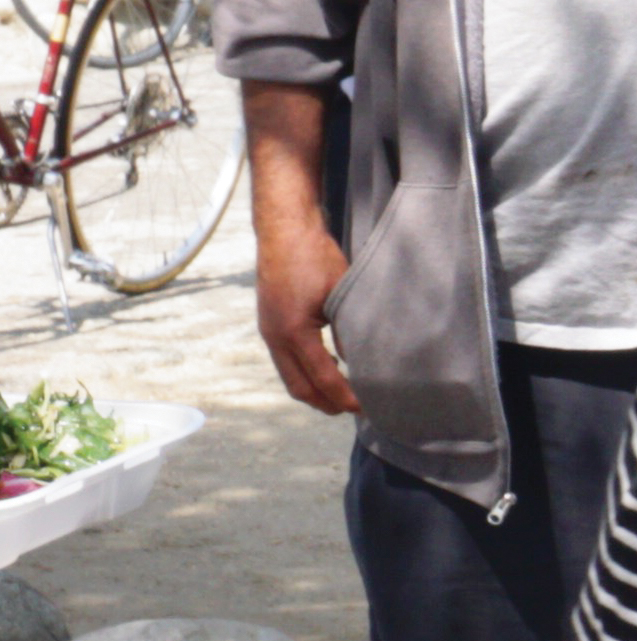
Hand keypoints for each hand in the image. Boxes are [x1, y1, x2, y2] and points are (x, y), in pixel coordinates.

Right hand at [256, 209, 355, 415]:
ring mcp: (268, 331)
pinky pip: (286, 360)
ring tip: (342, 396)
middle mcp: (275, 337)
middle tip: (354, 410)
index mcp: (294, 332)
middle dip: (326, 403)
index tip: (364, 407)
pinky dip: (305, 372)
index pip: (323, 378)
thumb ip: (350, 328)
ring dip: (314, 390)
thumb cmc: (314, 256)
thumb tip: (363, 358)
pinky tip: (327, 369)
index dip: (344, 397)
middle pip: (299, 388)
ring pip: (290, 376)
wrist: (284, 230)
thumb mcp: (341, 293)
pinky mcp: (270, 323)